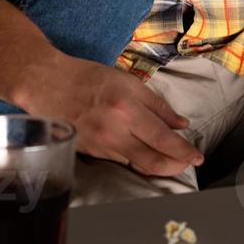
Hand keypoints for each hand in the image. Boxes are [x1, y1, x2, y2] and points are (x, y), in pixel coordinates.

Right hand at [20, 55, 203, 176]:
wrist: (47, 84)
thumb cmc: (87, 77)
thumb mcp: (126, 81)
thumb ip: (156, 104)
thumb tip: (181, 124)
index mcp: (126, 108)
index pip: (163, 138)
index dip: (183, 151)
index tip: (197, 156)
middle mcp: (114, 131)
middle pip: (153, 161)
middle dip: (176, 166)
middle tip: (188, 163)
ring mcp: (101, 145)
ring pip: (139, 165)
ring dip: (159, 165)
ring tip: (171, 158)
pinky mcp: (92, 153)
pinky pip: (122, 161)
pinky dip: (138, 160)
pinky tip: (145, 153)